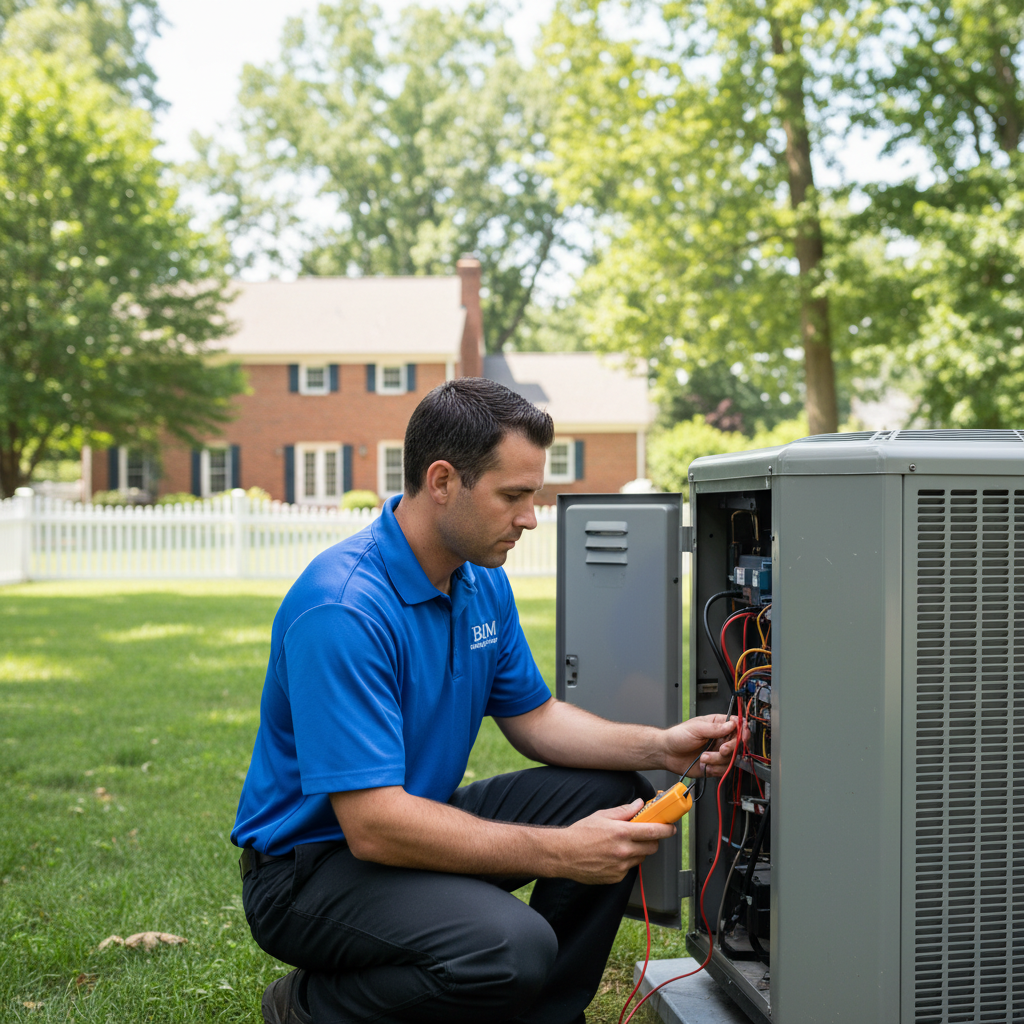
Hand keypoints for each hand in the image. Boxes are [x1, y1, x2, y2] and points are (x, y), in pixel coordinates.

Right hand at [553, 799, 674, 884]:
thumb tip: (639, 805)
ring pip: (641, 858)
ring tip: (623, 844)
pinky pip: (629, 868)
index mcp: (621, 833)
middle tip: (645, 834)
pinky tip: (613, 855)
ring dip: (638, 850)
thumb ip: (624, 811)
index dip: (666, 829)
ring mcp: (621, 867)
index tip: (671, 827)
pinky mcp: (616, 877)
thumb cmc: (580, 834)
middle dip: (653, 840)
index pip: (653, 832)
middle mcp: (623, 851)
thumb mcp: (602, 816)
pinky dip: (626, 861)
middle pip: (652, 847)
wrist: (564, 854)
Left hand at [663, 714, 746, 777]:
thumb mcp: (696, 728)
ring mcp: (718, 752)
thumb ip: (715, 728)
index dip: (743, 731)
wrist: (667, 754)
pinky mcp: (715, 765)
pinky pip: (724, 770)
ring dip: (717, 760)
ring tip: (703, 757)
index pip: (737, 725)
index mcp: (717, 724)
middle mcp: (720, 738)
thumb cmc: (678, 736)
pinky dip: (715, 769)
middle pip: (738, 744)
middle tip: (721, 750)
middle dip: (730, 748)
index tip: (742, 736)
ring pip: (731, 759)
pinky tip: (704, 764)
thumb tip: (732, 724)